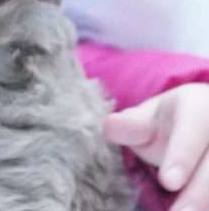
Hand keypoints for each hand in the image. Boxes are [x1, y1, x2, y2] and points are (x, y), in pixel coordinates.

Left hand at [104, 83, 208, 210]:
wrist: (205, 125)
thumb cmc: (172, 123)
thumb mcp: (150, 117)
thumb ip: (132, 124)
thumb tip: (109, 128)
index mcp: (199, 108)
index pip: (193, 131)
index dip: (182, 157)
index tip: (168, 182)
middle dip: (198, 193)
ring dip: (204, 201)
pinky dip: (205, 203)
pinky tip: (191, 210)